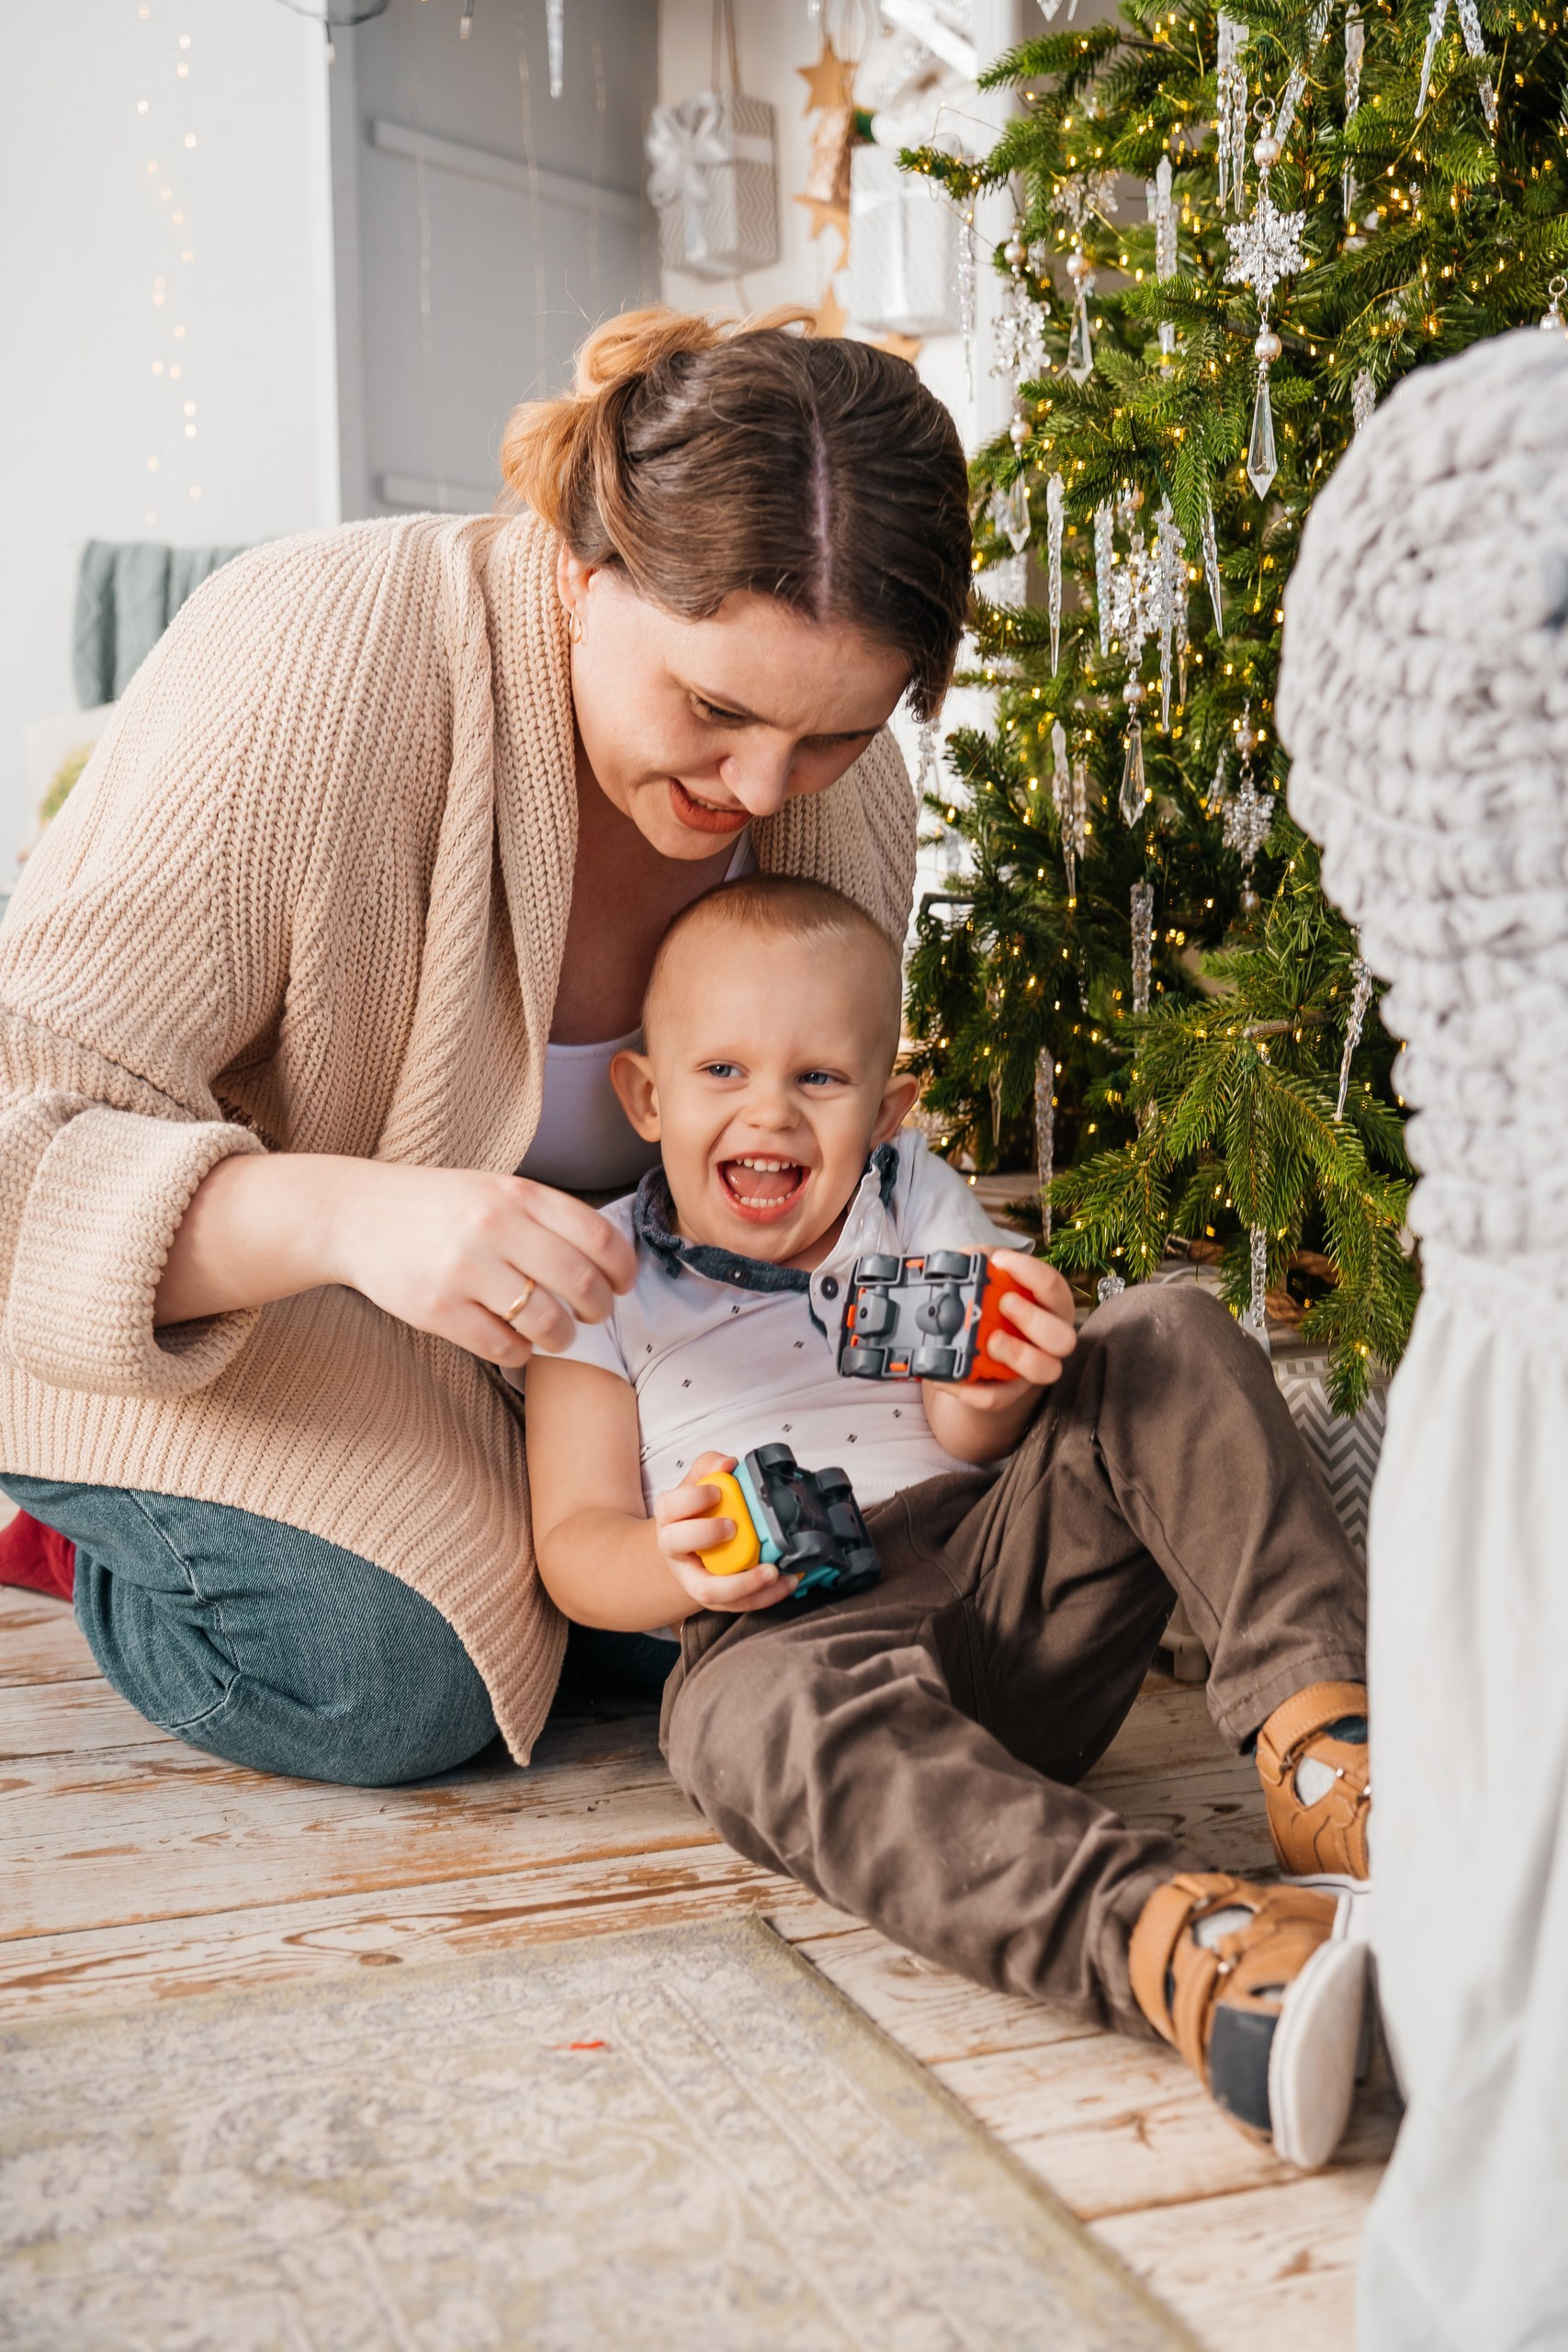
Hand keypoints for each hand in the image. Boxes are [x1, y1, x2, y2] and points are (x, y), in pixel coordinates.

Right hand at [324, 1161, 637, 1367]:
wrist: (358, 1214)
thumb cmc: (440, 1207)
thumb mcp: (496, 1190)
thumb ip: (546, 1217)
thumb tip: (609, 1260)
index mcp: (517, 1194)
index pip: (598, 1237)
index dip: (623, 1269)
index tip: (623, 1285)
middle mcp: (495, 1227)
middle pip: (581, 1283)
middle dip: (599, 1309)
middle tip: (593, 1315)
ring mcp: (464, 1269)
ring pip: (546, 1322)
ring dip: (562, 1337)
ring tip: (557, 1334)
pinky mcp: (436, 1309)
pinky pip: (502, 1347)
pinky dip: (519, 1353)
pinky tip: (515, 1343)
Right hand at [653, 1451, 799, 1614]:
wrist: (692, 1552)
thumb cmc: (698, 1516)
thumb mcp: (699, 1486)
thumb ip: (710, 1468)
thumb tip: (728, 1463)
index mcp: (670, 1518)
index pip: (669, 1507)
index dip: (692, 1499)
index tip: (716, 1492)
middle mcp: (675, 1550)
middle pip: (675, 1544)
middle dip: (705, 1533)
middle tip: (733, 1527)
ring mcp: (693, 1578)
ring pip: (708, 1590)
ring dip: (743, 1583)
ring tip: (772, 1571)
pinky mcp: (716, 1599)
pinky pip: (737, 1604)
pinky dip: (765, 1596)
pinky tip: (787, 1581)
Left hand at [926, 1248, 1077, 1408]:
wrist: (971, 1339)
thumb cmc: (986, 1298)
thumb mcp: (982, 1272)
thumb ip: (976, 1261)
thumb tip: (960, 1261)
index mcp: (1050, 1303)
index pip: (1054, 1286)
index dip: (1030, 1272)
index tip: (1000, 1261)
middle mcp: (1051, 1337)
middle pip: (1063, 1338)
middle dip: (1034, 1320)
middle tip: (1004, 1303)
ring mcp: (1033, 1366)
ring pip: (1046, 1371)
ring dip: (1019, 1355)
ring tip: (991, 1341)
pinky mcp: (1009, 1390)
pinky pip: (998, 1397)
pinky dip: (973, 1390)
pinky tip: (949, 1377)